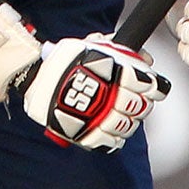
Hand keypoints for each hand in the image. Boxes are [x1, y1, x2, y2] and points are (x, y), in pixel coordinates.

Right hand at [18, 34, 169, 150]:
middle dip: (139, 103)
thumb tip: (145, 56)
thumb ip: (120, 49)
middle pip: (142, 107)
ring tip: (114, 113)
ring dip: (125, 121)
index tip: (147, 86)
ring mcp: (103, 118)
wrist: (36, 77)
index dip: (153, 87)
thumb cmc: (66, 60)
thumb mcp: (94, 46)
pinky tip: (106, 128)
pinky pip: (111, 143)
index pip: (152, 85)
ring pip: (128, 126)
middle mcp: (115, 96)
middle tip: (128, 99)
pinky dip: (112, 138)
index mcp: (120, 73)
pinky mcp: (89, 135)